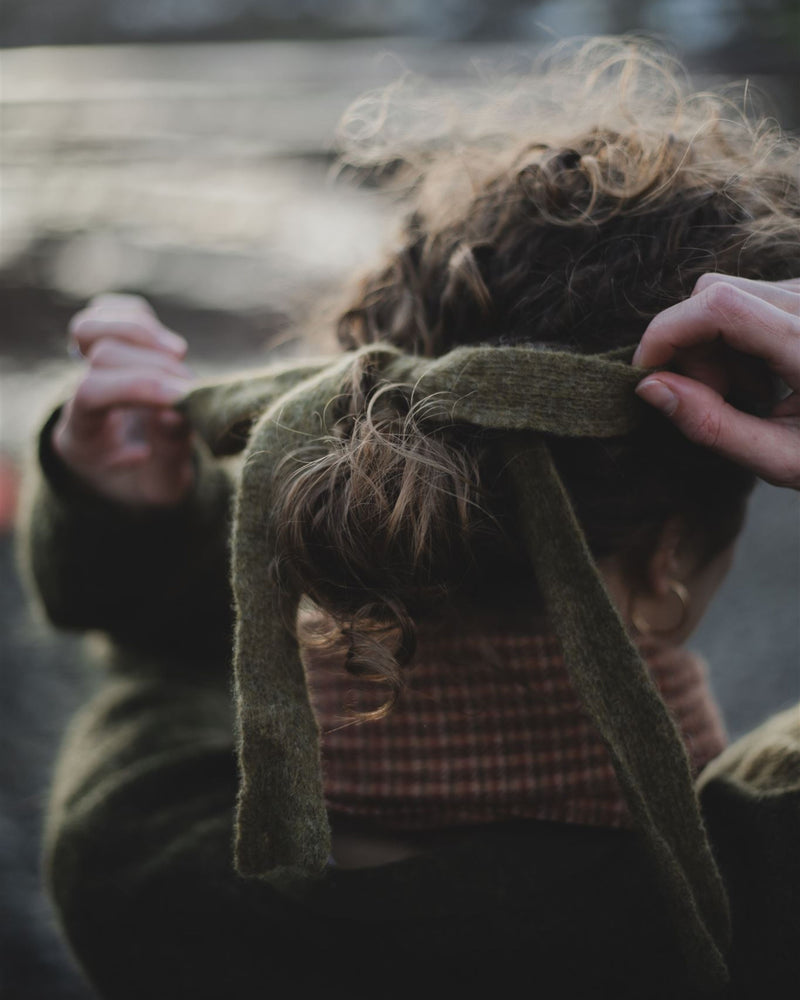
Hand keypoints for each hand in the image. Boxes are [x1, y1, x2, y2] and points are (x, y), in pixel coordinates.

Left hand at [53, 293, 194, 506]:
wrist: (134, 473)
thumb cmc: (150, 481)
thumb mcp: (163, 485)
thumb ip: (170, 453)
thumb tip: (178, 414)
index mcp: (82, 438)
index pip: (92, 392)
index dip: (138, 387)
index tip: (182, 398)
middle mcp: (75, 397)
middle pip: (102, 355)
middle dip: (154, 366)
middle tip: (192, 388)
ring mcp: (84, 367)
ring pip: (94, 324)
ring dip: (144, 335)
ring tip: (179, 355)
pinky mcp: (103, 345)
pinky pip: (111, 311)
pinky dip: (142, 320)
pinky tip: (168, 347)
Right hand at [634, 274, 799, 489]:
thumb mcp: (783, 459)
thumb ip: (712, 425)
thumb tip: (649, 388)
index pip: (717, 306)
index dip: (665, 333)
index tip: (644, 375)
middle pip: (713, 294)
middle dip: (690, 347)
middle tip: (711, 401)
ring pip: (727, 294)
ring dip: (715, 347)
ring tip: (751, 396)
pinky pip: (748, 300)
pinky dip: (738, 340)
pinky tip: (767, 379)